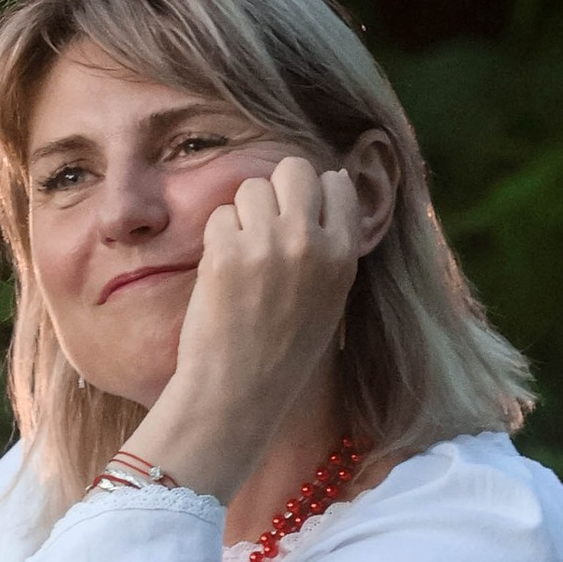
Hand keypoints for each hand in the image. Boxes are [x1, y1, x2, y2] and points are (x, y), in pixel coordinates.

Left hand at [133, 157, 362, 505]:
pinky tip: (223, 273)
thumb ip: (333, 242)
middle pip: (294, 169)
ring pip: (251, 187)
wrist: (240, 392)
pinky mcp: (227, 254)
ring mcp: (268, 245)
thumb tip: (330, 178)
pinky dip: (217, 239)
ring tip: (243, 257)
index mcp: (344, 255)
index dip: (312, 196)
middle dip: (276, 190)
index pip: (336, 184)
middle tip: (264, 228)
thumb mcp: (332, 295)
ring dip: (243, 214)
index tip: (297, 223)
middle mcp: (311, 243)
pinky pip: (220, 216)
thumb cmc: (284, 349)